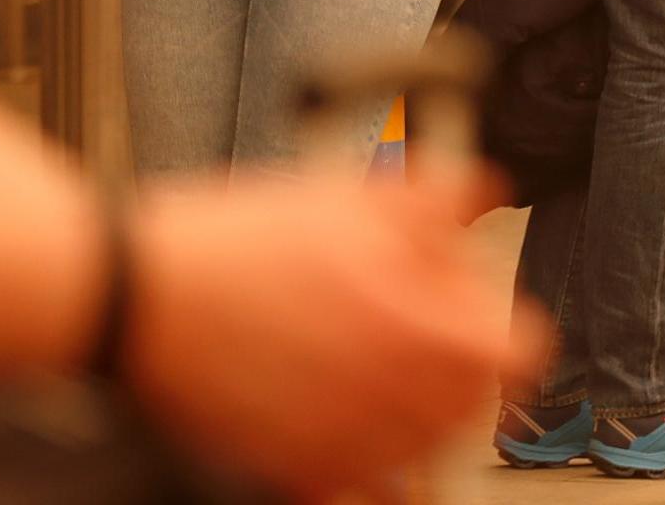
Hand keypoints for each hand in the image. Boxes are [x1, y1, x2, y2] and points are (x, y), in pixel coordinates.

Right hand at [125, 171, 541, 497]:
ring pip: (425, 441)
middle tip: (404, 310)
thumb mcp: (345, 193)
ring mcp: (351, 449)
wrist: (142, 296)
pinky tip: (322, 390)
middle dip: (450, 352)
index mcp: (423, 334)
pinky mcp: (302, 473)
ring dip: (411, 398)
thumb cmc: (231, 245)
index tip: (468, 298)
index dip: (496, 311)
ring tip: (358, 347)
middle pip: (474, 398)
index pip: (522, 351)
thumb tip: (481, 188)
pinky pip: (363, 478)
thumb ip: (432, 198)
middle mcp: (397, 404)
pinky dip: (356, 443)